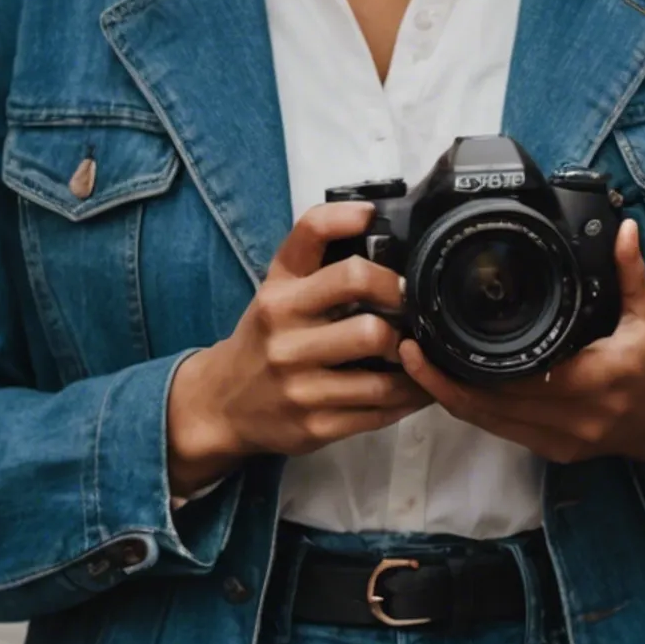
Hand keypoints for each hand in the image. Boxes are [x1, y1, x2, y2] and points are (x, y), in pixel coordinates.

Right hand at [166, 203, 427, 495]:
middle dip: (401, 307)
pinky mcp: (314, 426)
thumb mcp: (277, 288)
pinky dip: (406, 399)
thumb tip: (376, 219)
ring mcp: (299, 384)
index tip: (373, 217)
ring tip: (422, 352)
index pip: (312, 236)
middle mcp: (284, 334)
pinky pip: (378, 411)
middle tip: (413, 308)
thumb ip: (316, 258)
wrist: (223, 404)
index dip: (349, 218)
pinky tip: (412, 387)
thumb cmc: (265, 336)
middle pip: (365, 314)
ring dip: (413, 363)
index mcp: (279, 292)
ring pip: (380, 373)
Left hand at [400, 219, 644, 476]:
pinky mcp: (553, 452)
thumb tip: (622, 229)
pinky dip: (473, 411)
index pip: (519, 379)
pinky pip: (501, 433)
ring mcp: (562, 440)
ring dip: (450, 398)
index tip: (431, 341)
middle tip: (408, 347)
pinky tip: (449, 388)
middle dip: (444, 380)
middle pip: (491, 405)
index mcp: (597, 379)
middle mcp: (576, 416)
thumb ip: (629, 273)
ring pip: (489, 424)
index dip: (468, 366)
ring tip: (415, 366)